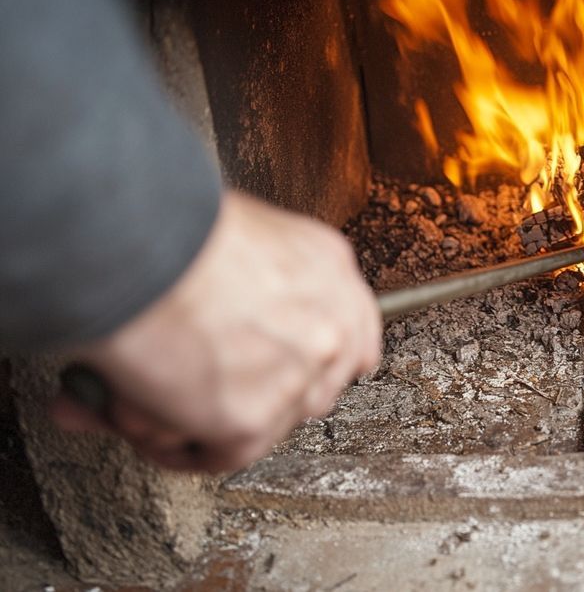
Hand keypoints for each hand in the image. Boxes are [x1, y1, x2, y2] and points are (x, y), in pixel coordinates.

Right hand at [50, 191, 380, 471]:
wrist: (142, 249)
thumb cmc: (174, 229)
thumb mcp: (247, 230)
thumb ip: (257, 280)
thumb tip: (225, 319)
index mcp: (332, 272)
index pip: (351, 337)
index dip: (309, 358)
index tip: (276, 366)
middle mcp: (329, 330)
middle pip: (311, 388)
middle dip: (254, 392)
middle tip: (192, 380)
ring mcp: (297, 380)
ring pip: (263, 425)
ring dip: (204, 417)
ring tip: (143, 386)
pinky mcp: (252, 422)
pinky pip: (217, 455)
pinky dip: (170, 443)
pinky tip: (132, 412)